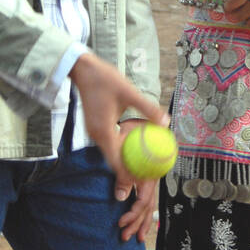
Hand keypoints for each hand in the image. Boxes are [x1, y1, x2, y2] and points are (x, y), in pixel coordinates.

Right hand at [71, 50, 167, 181]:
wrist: (83, 70)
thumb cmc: (105, 79)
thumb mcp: (129, 92)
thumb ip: (147, 108)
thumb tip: (166, 122)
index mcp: (103, 131)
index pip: (116, 161)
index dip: (129, 173)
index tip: (143, 180)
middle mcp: (97, 135)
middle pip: (113, 160)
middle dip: (129, 169)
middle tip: (148, 174)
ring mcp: (94, 132)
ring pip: (111, 152)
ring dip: (125, 158)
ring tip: (144, 163)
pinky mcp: (95, 127)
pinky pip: (109, 143)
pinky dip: (121, 147)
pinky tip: (134, 145)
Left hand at [114, 118, 160, 242]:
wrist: (138, 122)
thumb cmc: (133, 130)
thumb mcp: (125, 147)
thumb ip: (123, 173)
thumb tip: (120, 196)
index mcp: (150, 173)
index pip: (144, 200)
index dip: (134, 213)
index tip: (121, 221)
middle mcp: (152, 178)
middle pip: (147, 207)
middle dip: (136, 223)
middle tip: (124, 237)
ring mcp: (149, 179)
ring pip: (147, 205)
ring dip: (139, 222)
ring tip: (130, 236)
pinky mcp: (143, 178)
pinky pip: (144, 199)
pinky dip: (139, 211)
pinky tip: (134, 222)